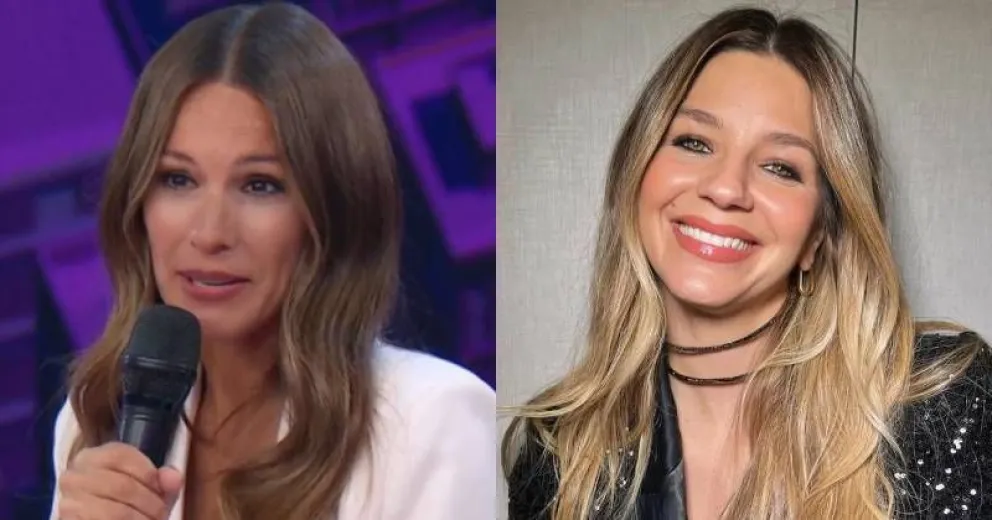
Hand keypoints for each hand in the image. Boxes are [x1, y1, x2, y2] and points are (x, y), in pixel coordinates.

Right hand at [57, 442, 183, 519]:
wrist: (103, 518)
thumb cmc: (128, 504)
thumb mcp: (149, 490)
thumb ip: (165, 481)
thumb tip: (173, 477)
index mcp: (92, 457)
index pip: (122, 455)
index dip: (148, 473)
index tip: (160, 489)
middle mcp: (74, 476)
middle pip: (123, 485)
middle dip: (150, 504)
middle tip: (160, 513)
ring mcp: (68, 502)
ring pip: (116, 511)